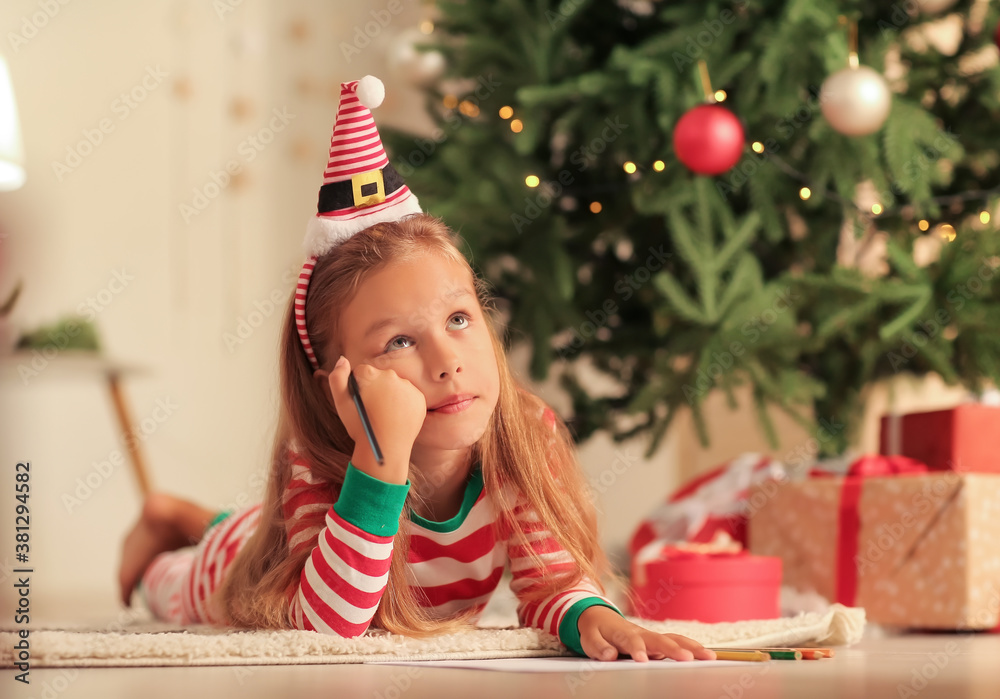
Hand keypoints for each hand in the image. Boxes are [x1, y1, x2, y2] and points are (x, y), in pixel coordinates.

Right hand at [328, 355, 425, 483]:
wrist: (385, 448)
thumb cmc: (360, 427)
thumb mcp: (341, 403)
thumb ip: (337, 378)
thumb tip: (343, 359)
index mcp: (369, 374)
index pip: (361, 372)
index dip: (359, 387)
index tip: (360, 401)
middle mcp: (390, 375)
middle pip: (380, 377)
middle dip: (376, 389)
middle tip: (373, 409)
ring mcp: (406, 386)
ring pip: (395, 386)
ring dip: (390, 395)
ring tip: (385, 415)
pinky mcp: (419, 397)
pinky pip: (409, 395)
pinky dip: (404, 403)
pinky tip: (397, 416)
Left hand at [577, 606, 716, 661]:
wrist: (599, 617)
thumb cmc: (595, 630)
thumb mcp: (589, 639)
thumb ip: (598, 647)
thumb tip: (609, 656)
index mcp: (622, 632)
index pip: (631, 641)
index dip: (637, 649)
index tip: (642, 660)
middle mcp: (640, 633)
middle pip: (659, 640)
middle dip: (673, 649)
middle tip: (687, 659)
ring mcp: (651, 637)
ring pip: (673, 639)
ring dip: (691, 646)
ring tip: (709, 656)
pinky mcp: (657, 642)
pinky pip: (677, 643)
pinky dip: (692, 647)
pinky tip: (707, 656)